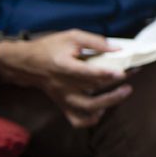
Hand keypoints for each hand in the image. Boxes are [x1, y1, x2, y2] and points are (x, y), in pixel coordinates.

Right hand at [0, 30, 130, 127]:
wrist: (27, 63)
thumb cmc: (50, 47)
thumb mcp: (71, 36)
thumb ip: (94, 41)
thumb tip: (117, 48)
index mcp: (63, 66)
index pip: (85, 72)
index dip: (104, 74)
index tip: (121, 73)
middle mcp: (63, 85)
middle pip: (91, 92)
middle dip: (114, 90)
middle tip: (129, 84)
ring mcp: (63, 97)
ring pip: (86, 108)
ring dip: (108, 103)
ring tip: (123, 93)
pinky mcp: (63, 104)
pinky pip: (77, 120)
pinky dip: (91, 119)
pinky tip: (102, 109)